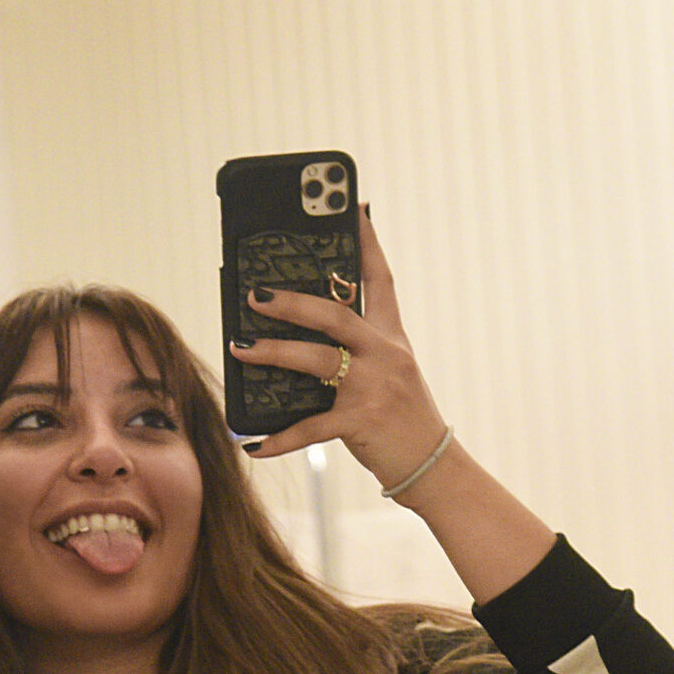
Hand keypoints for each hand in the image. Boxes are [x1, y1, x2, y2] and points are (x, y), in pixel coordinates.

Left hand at [228, 208, 454, 491]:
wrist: (433, 466)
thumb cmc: (401, 417)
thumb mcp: (388, 374)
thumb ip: (353, 352)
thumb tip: (296, 337)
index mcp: (391, 337)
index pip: (381, 279)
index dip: (367, 241)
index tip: (353, 206)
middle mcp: (385, 355)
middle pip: (336, 314)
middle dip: (292, 302)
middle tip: (254, 294)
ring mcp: (374, 388)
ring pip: (317, 360)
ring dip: (274, 353)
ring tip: (240, 348)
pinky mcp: (361, 423)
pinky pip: (310, 427)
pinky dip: (279, 438)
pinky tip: (252, 443)